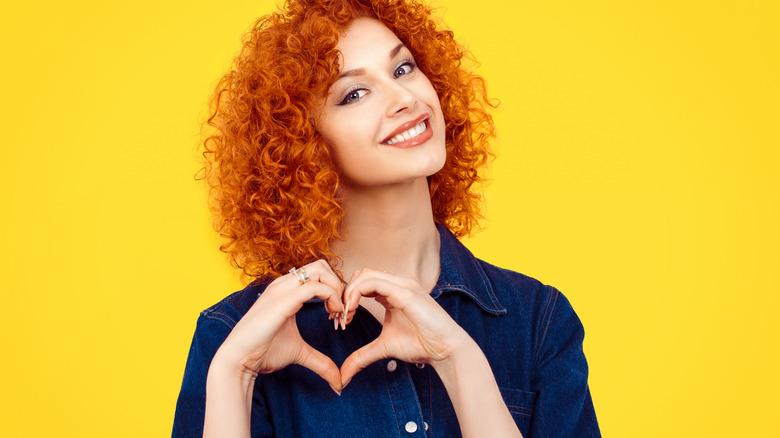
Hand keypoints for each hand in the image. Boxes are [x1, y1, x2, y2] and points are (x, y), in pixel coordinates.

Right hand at [211, 260, 345, 392]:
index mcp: (286, 290)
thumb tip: (337, 380)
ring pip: (321, 270)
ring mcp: (283, 289)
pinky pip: (316, 287)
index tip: (339, 315)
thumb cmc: (263, 351)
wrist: (239, 358)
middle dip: (338, 285)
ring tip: (338, 313)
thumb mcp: (299, 352)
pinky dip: (332, 297)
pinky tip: (332, 315)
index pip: (318, 274)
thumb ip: (319, 360)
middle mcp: (284, 284)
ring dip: (337, 289)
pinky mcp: (284, 300)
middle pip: (322, 265)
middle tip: (342, 310)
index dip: (335, 290)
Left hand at [339, 269, 474, 387]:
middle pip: (361, 274)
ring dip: (348, 293)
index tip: (341, 320)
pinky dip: (356, 294)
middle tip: (340, 317)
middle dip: (345, 293)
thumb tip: (343, 375)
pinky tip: (352, 312)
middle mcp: (398, 283)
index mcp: (394, 291)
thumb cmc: (421, 344)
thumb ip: (362, 355)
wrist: (446, 350)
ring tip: (346, 316)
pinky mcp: (406, 292)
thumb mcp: (383, 347)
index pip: (363, 281)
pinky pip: (374, 283)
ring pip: (364, 274)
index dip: (347, 297)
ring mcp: (403, 284)